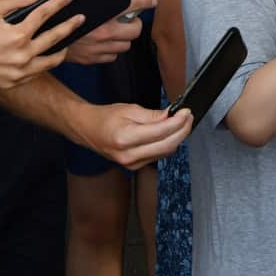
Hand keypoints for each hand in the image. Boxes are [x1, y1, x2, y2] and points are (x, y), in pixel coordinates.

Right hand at [0, 0, 77, 87]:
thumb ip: (19, 0)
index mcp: (17, 35)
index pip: (45, 14)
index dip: (60, 3)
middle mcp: (21, 55)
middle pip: (55, 38)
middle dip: (70, 25)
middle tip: (81, 18)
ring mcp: (18, 71)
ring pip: (52, 61)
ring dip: (63, 49)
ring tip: (68, 40)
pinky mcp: (13, 82)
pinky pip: (37, 72)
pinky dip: (45, 63)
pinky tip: (47, 55)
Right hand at [64, 0, 153, 63]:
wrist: (40, 33)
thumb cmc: (61, 12)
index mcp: (102, 14)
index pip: (134, 5)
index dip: (146, 1)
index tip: (152, 1)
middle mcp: (103, 32)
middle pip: (135, 30)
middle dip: (133, 24)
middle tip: (128, 20)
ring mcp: (98, 48)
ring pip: (125, 45)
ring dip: (123, 38)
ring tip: (115, 30)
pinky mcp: (92, 59)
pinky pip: (112, 56)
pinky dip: (111, 49)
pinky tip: (104, 42)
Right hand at [77, 103, 192, 170]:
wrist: (87, 130)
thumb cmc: (105, 118)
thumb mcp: (129, 109)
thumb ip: (153, 115)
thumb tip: (172, 116)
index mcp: (125, 138)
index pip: (161, 132)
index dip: (178, 122)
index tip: (186, 112)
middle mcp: (129, 155)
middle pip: (167, 145)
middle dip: (183, 130)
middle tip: (189, 116)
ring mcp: (132, 164)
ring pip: (165, 152)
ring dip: (177, 137)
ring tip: (181, 122)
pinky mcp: (135, 166)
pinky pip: (158, 155)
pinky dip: (168, 143)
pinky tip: (170, 132)